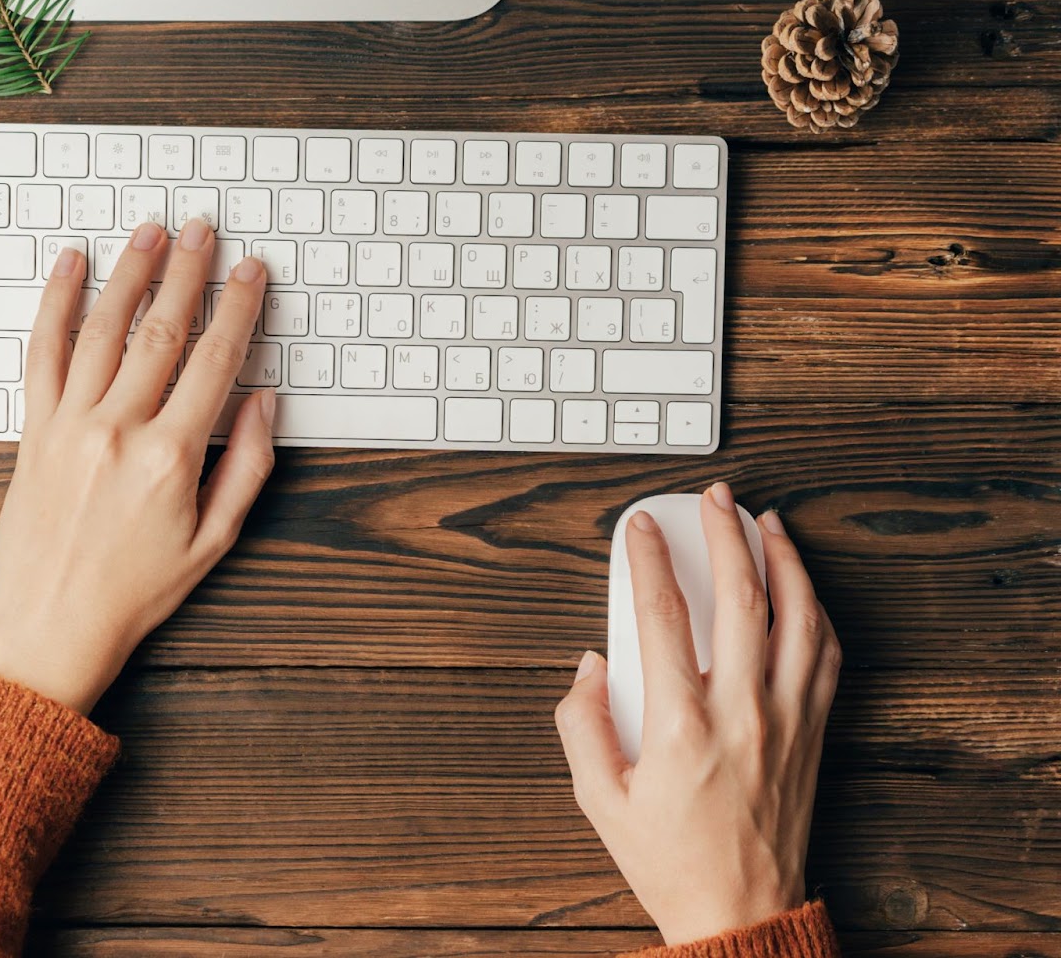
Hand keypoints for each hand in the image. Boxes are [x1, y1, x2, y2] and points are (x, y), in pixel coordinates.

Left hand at [0, 219, 274, 714]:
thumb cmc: (135, 593)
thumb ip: (246, 467)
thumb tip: (264, 401)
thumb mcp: (213, 542)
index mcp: (171, 457)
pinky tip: (70, 268)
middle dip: (188, 273)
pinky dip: (55, 306)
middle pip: (162, 331)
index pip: (215, 361)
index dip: (238, 307)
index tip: (250, 270)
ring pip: (104, 330)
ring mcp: (70, 426)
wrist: (50, 629)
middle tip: (203, 230)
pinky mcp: (33, 432)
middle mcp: (119, 430)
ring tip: (150, 234)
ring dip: (130, 274)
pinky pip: (42, 354)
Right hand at [554, 483, 841, 945]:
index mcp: (682, 723)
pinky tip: (801, 587)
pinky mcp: (814, 732)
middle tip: (713, 498)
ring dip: (784, 559)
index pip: (662, 612)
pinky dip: (816, 609)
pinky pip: (827, 653)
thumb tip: (591, 664)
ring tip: (767, 522)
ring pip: (798, 615)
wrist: (742, 910)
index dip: (646, 556)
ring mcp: (787, 718)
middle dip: (725, 532)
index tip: (639, 525)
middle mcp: (743, 711)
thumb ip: (582, 722)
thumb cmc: (670, 859)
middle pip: (742, 595)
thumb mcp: (598, 798)